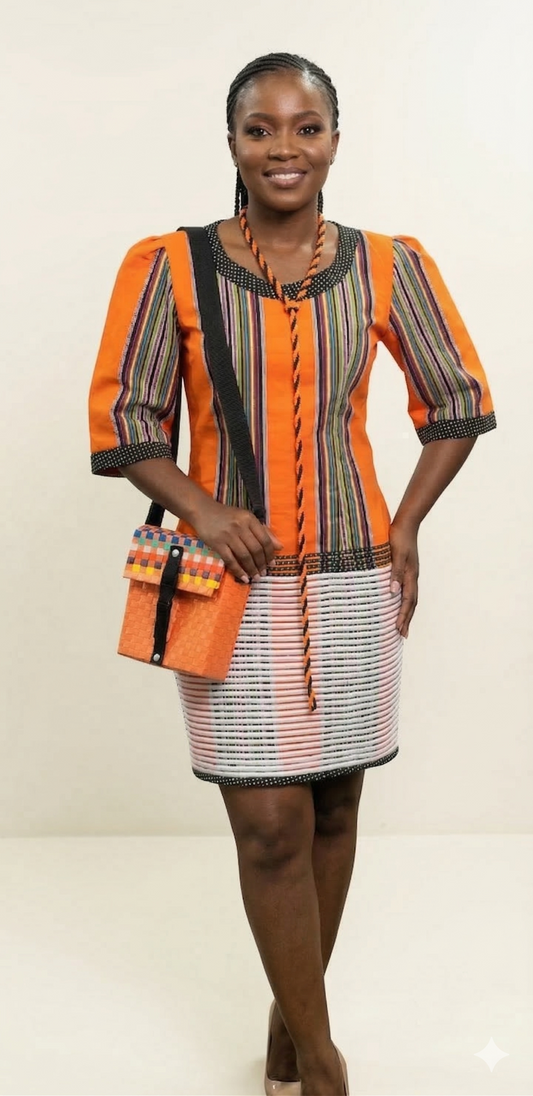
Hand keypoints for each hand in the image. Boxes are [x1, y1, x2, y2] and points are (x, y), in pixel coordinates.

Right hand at [190, 498, 282, 583]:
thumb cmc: (227, 515)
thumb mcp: (246, 519)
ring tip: (256, 577)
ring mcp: (228, 535)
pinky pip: (230, 560)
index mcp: (249, 519)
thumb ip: (263, 531)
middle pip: (256, 549)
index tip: (272, 564)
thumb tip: (279, 546)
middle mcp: (240, 526)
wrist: (203, 511)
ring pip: (245, 556)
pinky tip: (244, 577)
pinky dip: (238, 571)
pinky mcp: (217, 543)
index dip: (270, 554)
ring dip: (252, 569)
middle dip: (262, 564)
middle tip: (263, 573)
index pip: (265, 539)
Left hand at [389, 518, 419, 637]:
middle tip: (403, 635)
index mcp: (411, 575)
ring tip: (402, 625)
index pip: (407, 601)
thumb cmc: (399, 537)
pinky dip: (403, 601)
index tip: (398, 630)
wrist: (406, 523)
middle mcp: (412, 577)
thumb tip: (393, 592)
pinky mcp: (406, 569)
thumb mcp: (396, 554)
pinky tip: (397, 603)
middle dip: (407, 619)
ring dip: (406, 612)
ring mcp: (411, 573)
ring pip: (410, 598)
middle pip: (412, 603)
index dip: (403, 616)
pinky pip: (406, 590)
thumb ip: (395, 572)